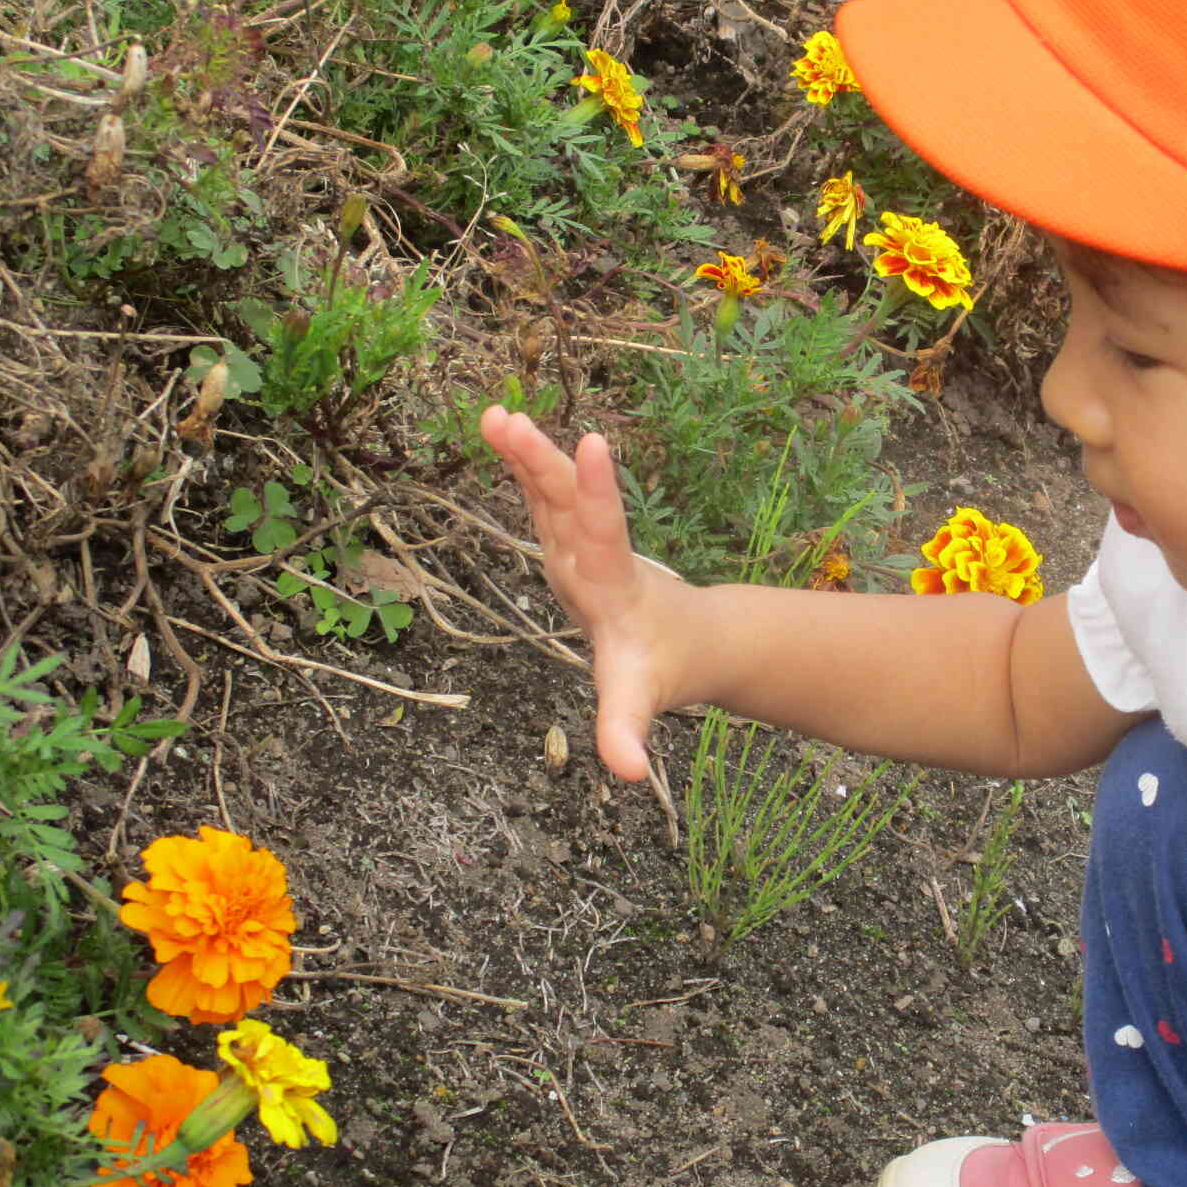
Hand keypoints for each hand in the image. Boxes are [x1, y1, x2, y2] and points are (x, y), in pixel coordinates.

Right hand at [479, 406, 690, 781]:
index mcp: (613, 585)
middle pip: (569, 501)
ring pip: (554, 489)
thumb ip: (627, 733)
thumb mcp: (641, 701)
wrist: (691, 641)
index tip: (595, 443)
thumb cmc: (662, 669)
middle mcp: (597, 555)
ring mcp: (582, 543)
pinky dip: (523, 465)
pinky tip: (500, 429)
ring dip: (527, 453)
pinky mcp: (569, 540)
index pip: (605, 531)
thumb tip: (629, 773)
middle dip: (542, 464)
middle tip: (510, 421)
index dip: (599, 490)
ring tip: (496, 414)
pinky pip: (543, 495)